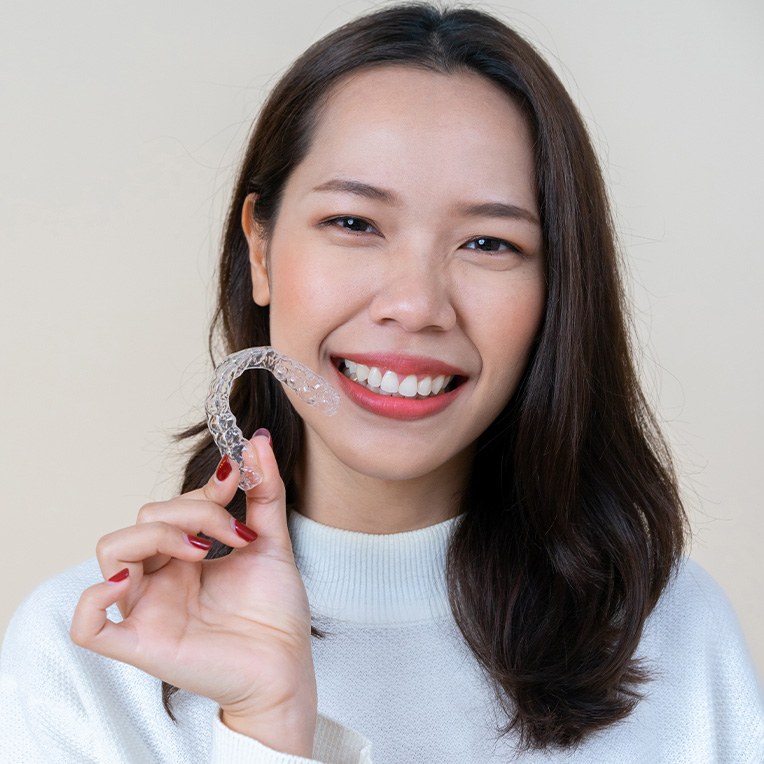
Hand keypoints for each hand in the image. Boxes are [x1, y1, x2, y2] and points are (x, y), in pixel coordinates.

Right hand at [70, 432, 316, 755]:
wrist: (288, 666)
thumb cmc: (276, 611)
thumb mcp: (272, 541)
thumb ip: (264, 492)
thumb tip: (258, 440)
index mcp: (186, 555)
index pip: (172, 505)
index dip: (202, 490)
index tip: (237, 481)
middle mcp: (161, 578)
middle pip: (144, 520)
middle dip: (192, 512)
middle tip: (235, 534)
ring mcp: (148, 608)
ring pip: (113, 551)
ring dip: (157, 536)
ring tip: (202, 552)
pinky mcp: (142, 644)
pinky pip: (89, 625)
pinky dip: (93, 599)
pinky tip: (131, 582)